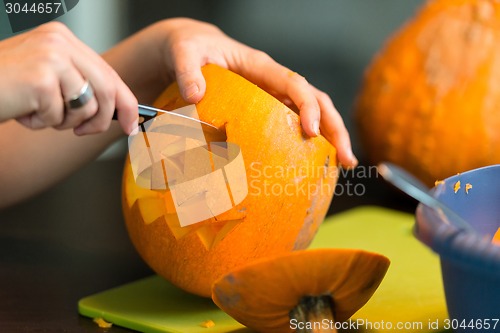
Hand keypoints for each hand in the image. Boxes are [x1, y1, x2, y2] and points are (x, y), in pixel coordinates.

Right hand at [0, 22, 137, 134]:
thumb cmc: (4, 86)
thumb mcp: (47, 79)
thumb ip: (79, 85)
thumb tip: (119, 110)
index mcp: (64, 39)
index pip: (109, 73)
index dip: (126, 102)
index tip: (133, 123)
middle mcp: (60, 42)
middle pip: (107, 90)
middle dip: (102, 120)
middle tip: (84, 132)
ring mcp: (51, 58)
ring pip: (87, 106)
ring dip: (65, 122)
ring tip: (39, 112)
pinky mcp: (40, 79)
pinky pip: (60, 116)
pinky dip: (42, 123)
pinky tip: (22, 111)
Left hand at [157, 18, 356, 167]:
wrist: (190, 51)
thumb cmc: (189, 48)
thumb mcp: (184, 52)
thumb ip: (188, 71)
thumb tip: (196, 97)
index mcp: (259, 66)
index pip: (294, 83)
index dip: (307, 105)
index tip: (312, 131)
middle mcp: (273, 81)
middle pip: (316, 99)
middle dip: (334, 127)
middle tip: (346, 157)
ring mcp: (273, 96)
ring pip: (312, 112)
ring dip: (331, 137)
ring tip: (344, 164)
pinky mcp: (267, 109)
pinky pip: (293, 124)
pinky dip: (308, 142)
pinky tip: (314, 163)